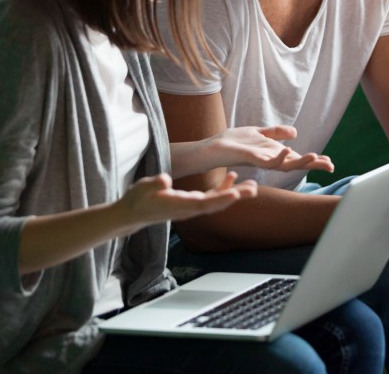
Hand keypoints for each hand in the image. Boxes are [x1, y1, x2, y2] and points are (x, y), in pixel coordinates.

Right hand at [120, 171, 257, 226]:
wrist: (134, 213)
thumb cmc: (138, 200)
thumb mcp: (142, 189)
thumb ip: (154, 184)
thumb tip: (164, 179)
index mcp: (179, 205)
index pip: (203, 204)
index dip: (220, 199)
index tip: (236, 195)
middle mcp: (189, 209)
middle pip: (216, 204)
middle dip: (235, 197)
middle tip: (253, 190)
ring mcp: (192, 207)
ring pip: (217, 201)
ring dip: (235, 193)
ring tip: (253, 185)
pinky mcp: (192, 202)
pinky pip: (212, 197)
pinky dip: (223, 188)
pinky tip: (232, 176)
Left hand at [206, 125, 334, 173]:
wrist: (211, 148)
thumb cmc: (232, 142)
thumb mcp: (258, 133)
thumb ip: (276, 133)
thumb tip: (295, 133)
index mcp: (273, 154)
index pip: (297, 159)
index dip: (313, 161)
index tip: (330, 162)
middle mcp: (269, 160)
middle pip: (296, 164)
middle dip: (313, 164)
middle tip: (331, 166)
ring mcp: (260, 160)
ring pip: (284, 164)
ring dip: (300, 162)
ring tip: (316, 157)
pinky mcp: (250, 159)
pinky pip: (266, 161)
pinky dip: (278, 157)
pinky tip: (288, 151)